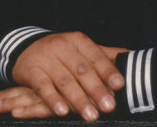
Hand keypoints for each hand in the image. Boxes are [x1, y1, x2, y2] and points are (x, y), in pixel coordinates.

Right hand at [0, 33, 127, 121]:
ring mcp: (46, 58)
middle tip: (109, 106)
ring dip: (79, 100)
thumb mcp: (81, 49)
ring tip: (91, 115)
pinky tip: (62, 111)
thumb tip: (130, 57)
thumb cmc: (62, 52)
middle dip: (97, 89)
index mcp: (78, 40)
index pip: (96, 56)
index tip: (120, 84)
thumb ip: (104, 55)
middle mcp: (62, 46)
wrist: (26, 47)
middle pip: (82, 70)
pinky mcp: (32, 71)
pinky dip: (53, 100)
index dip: (108, 70)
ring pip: (65, 81)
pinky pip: (43, 87)